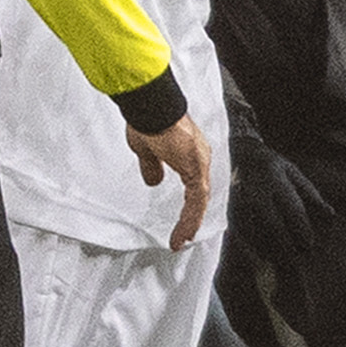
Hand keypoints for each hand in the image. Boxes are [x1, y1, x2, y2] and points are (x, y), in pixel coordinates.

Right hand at [126, 112, 214, 248]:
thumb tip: (154, 181)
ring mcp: (199, 162)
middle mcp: (199, 157)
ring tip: (180, 240)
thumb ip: (152, 166)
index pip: (193, 185)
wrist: (151, 106)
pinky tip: (183, 232)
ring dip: (190, 222)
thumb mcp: (146, 150)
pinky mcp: (196, 168)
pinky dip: (190, 218)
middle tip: (182, 235)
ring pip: (199, 200)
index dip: (187, 205)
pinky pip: (196, 200)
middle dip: (190, 217)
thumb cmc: (147, 118)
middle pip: (199, 194)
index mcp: (188, 152)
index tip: (179, 222)